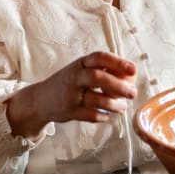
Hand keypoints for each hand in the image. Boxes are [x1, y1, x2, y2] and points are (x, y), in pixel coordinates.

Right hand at [7, 51, 137, 137]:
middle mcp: (74, 77)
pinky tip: (107, 115)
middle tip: (133, 93)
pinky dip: (102, 116)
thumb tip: (131, 77)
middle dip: (118, 85)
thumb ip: (102, 71)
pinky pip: (91, 115)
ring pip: (96, 99)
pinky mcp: (69, 111)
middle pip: (98, 77)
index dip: (118, 62)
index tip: (133, 69)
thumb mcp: (80, 71)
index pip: (100, 57)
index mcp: (80, 64)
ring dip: (113, 105)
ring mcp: (70, 95)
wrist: (41, 99)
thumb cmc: (68, 84)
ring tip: (122, 107)